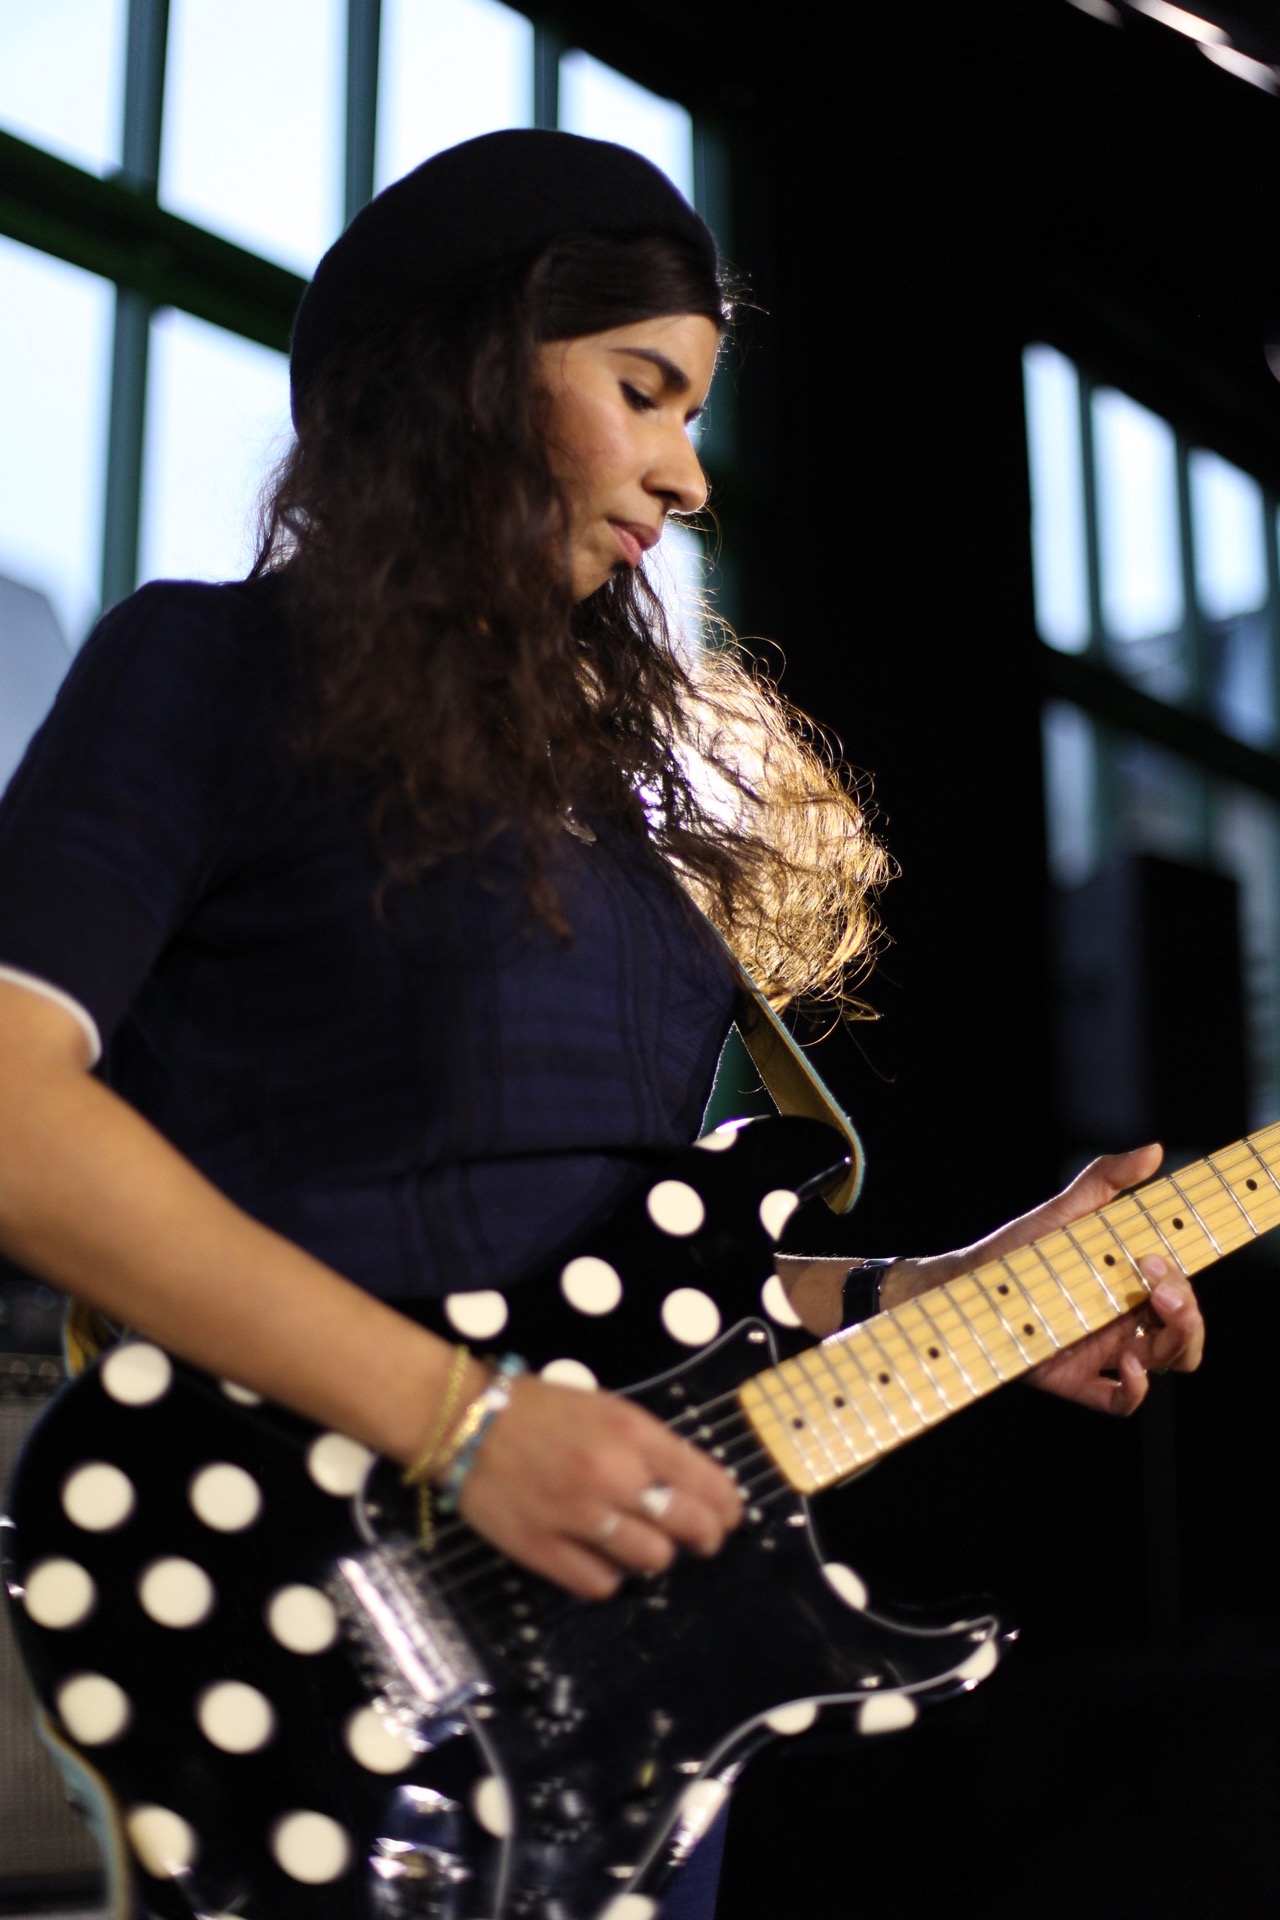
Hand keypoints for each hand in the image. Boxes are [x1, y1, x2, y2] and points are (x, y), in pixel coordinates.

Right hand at [455, 1373, 742, 1598]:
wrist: (465, 1420)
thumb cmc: (538, 1408)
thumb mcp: (605, 1407)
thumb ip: (647, 1444)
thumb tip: (685, 1485)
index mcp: (633, 1433)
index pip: (705, 1481)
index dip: (727, 1506)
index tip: (729, 1515)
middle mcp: (614, 1476)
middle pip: (689, 1526)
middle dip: (706, 1537)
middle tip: (703, 1540)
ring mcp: (580, 1517)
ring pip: (651, 1559)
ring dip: (657, 1556)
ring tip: (647, 1546)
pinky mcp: (545, 1551)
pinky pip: (601, 1584)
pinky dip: (610, 1576)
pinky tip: (604, 1560)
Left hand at [890, 1145, 1204, 1414]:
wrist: (967, 1284)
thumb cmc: (1020, 1247)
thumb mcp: (1065, 1209)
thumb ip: (1107, 1179)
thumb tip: (1154, 1150)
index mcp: (1132, 1283)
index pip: (1182, 1291)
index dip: (1186, 1283)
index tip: (1157, 1258)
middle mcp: (1126, 1319)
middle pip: (1186, 1330)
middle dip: (1187, 1314)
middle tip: (1157, 1290)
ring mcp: (1106, 1352)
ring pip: (1168, 1361)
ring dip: (1173, 1346)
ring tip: (1144, 1333)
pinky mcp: (1079, 1380)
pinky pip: (1123, 1401)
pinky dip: (1137, 1390)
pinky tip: (1128, 1367)